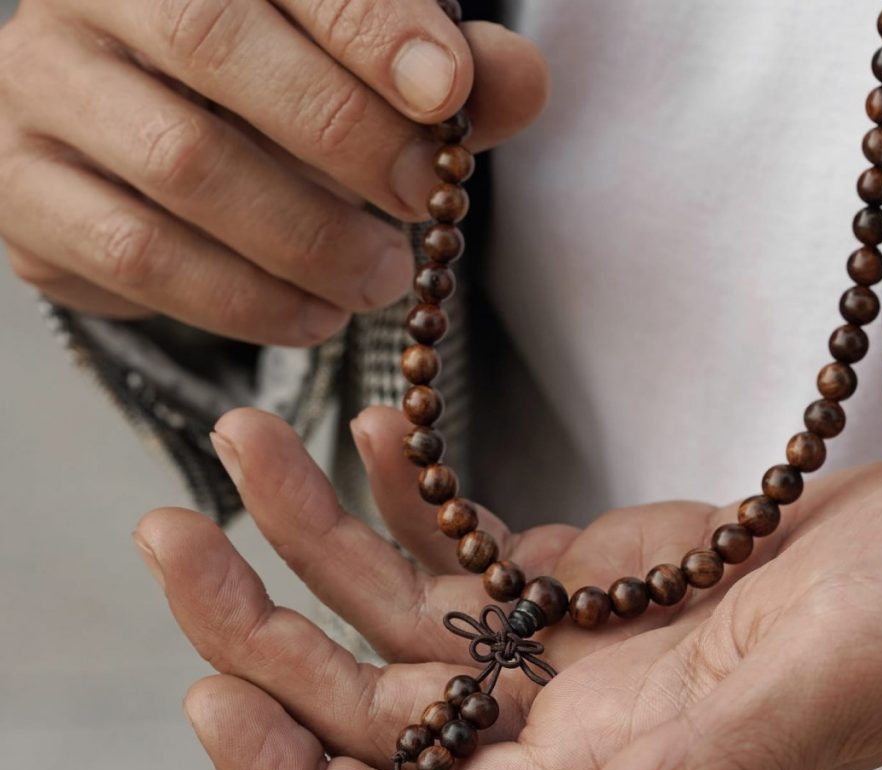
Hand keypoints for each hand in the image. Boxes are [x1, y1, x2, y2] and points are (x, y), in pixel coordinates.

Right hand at [0, 0, 545, 340]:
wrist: (131, 159)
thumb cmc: (264, 101)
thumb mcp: (361, 76)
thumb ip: (440, 73)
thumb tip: (523, 84)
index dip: (368, 24)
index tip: (448, 97)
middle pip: (213, 42)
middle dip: (342, 134)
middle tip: (421, 205)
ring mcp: (44, 91)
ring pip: (181, 163)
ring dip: (303, 237)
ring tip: (382, 281)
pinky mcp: (27, 196)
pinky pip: (138, 257)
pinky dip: (243, 299)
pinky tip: (313, 318)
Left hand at [133, 405, 881, 769]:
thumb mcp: (814, 693)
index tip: (205, 686)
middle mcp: (565, 724)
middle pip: (368, 701)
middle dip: (262, 622)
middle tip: (177, 529)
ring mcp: (572, 647)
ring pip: (406, 611)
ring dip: (320, 531)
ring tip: (251, 440)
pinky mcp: (595, 574)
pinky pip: (473, 545)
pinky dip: (415, 492)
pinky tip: (376, 431)